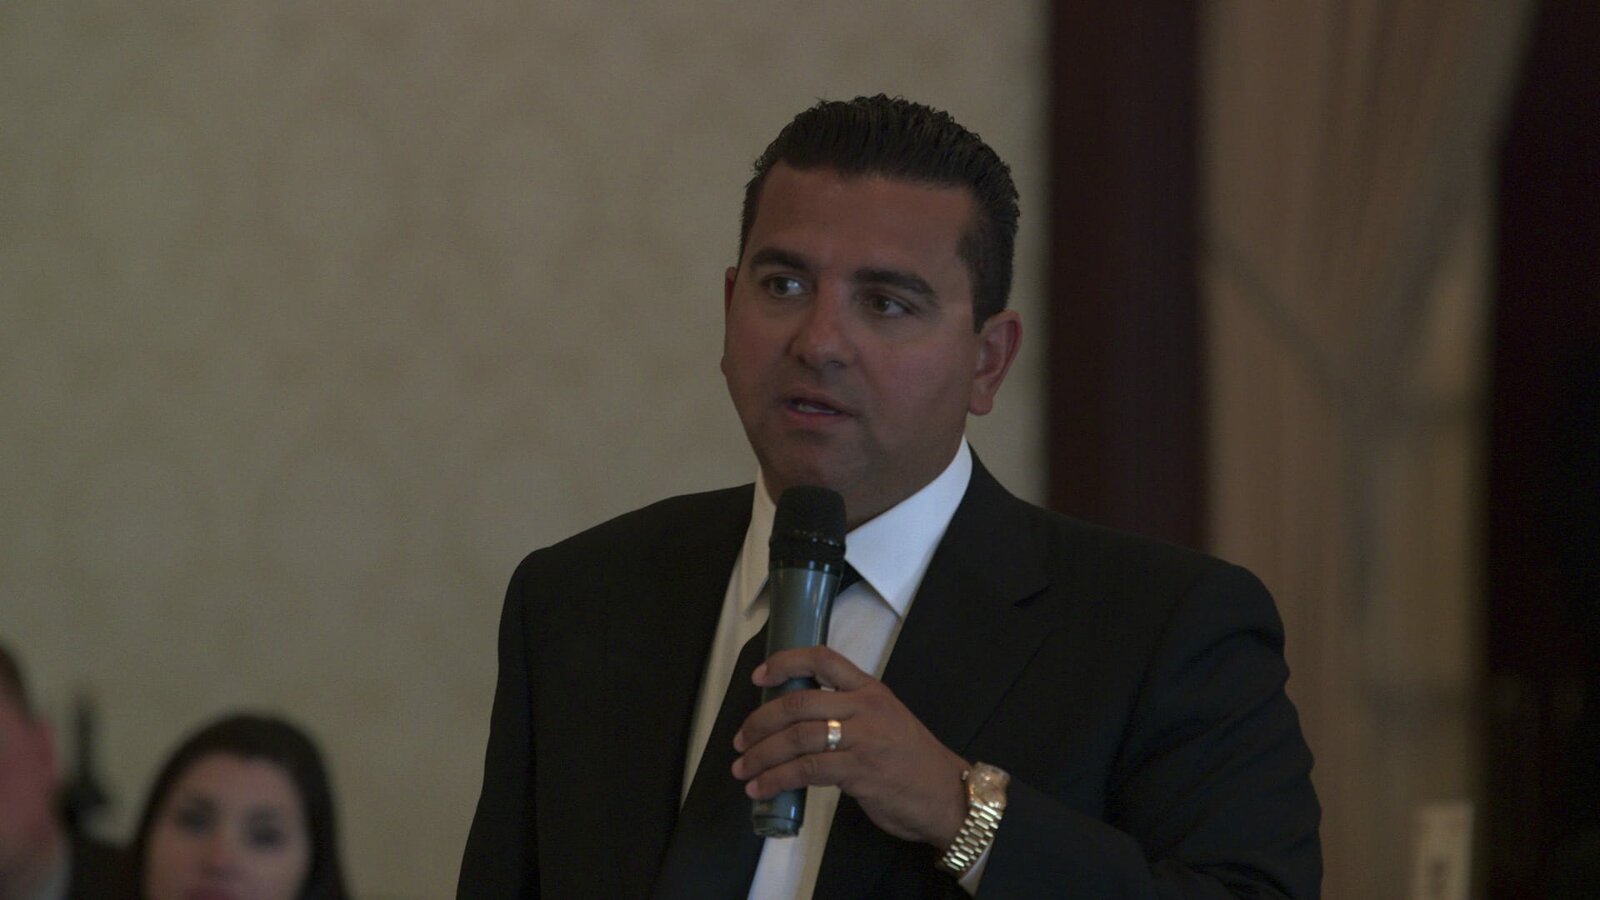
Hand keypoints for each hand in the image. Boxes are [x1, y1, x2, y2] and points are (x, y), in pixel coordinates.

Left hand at [731, 645, 969, 848]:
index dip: (786, 662)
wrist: (947, 796)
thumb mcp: (886, 720)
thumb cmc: (913, 762)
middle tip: (740, 739)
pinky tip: (761, 789)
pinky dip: (776, 780)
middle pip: (799, 702)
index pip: (823, 659)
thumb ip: (849, 714)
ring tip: (743, 769)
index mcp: (870, 690)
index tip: (759, 675)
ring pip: (797, 737)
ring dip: (761, 754)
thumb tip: (798, 723)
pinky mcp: (859, 772)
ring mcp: (863, 739)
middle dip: (761, 721)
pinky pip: (806, 771)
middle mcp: (865, 708)